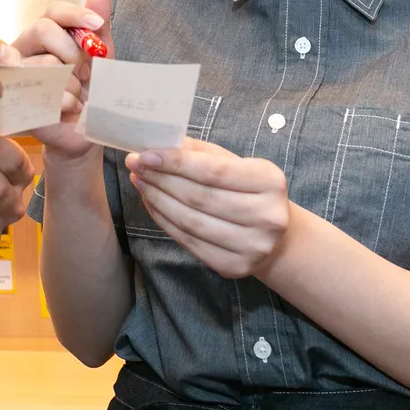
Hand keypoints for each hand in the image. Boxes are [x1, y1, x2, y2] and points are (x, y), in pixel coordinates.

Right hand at [11, 0, 112, 159]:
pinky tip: (70, 109)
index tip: (97, 24)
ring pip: (44, 62)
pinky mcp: (17, 102)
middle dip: (71, 49)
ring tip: (78, 95)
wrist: (87, 132)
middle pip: (42, 28)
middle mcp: (25, 51)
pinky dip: (67, 101)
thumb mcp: (101, 55)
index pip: (53, 12)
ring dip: (72, 81)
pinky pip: (44, 92)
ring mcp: (17, 76)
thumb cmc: (92, 92)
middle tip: (85, 70)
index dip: (75, 14)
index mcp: (44, 36)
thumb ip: (100, 23)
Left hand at [127, 138, 289, 278]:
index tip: (146, 154)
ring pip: (191, 221)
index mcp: (270, 182)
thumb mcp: (233, 163)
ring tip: (140, 182)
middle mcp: (267, 216)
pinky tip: (152, 204)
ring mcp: (251, 246)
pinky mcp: (234, 266)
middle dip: (161, 179)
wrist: (273, 237)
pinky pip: (189, 241)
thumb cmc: (247, 190)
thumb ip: (199, 152)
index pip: (214, 171)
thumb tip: (158, 143)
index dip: (176, 162)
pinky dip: (165, 221)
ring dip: (158, 200)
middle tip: (135, 165)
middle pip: (199, 197)